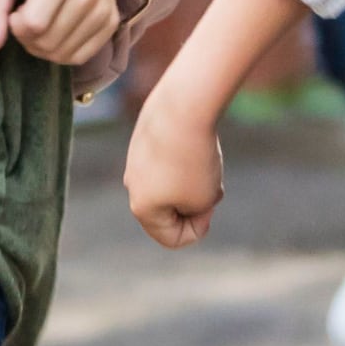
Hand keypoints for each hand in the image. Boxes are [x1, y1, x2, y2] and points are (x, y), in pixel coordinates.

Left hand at [0, 0, 128, 64]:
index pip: (33, 24)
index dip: (16, 24)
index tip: (17, 9)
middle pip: (47, 42)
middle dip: (28, 37)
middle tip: (28, 16)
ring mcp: (103, 9)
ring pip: (62, 54)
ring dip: (43, 47)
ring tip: (43, 23)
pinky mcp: (111, 23)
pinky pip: (79, 57)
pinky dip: (61, 52)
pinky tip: (57, 32)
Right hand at [125, 98, 225, 247]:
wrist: (184, 106)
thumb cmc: (195, 159)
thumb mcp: (203, 199)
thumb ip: (194, 212)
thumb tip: (183, 195)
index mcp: (142, 209)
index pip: (172, 239)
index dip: (198, 228)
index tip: (210, 205)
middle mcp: (132, 186)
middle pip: (168, 212)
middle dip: (194, 204)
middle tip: (212, 185)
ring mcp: (135, 161)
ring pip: (168, 185)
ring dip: (190, 182)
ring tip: (206, 164)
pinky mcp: (142, 139)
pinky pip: (165, 161)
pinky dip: (183, 160)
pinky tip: (196, 144)